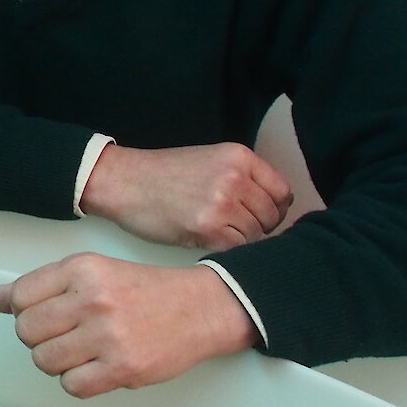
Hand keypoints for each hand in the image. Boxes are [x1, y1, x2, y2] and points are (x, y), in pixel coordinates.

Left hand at [0, 253, 257, 397]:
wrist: (200, 308)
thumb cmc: (144, 291)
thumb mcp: (89, 273)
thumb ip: (38, 286)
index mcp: (81, 269)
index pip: (19, 295)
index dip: (24, 310)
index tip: (42, 313)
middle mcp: (93, 298)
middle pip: (26, 331)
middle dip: (38, 338)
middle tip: (64, 334)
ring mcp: (107, 334)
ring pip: (44, 360)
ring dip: (57, 361)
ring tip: (81, 350)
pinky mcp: (123, 366)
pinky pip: (72, 385)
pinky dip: (78, 381)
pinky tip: (95, 366)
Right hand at [79, 143, 292, 250]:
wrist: (124, 182)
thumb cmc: (162, 176)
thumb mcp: (210, 161)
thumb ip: (243, 178)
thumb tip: (277, 208)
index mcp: (239, 157)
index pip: (283, 191)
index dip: (275, 209)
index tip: (260, 217)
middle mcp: (235, 177)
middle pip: (272, 216)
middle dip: (258, 228)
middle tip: (234, 229)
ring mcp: (222, 202)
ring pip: (257, 235)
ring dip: (240, 240)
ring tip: (216, 233)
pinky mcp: (208, 227)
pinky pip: (237, 248)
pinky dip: (227, 250)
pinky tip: (208, 240)